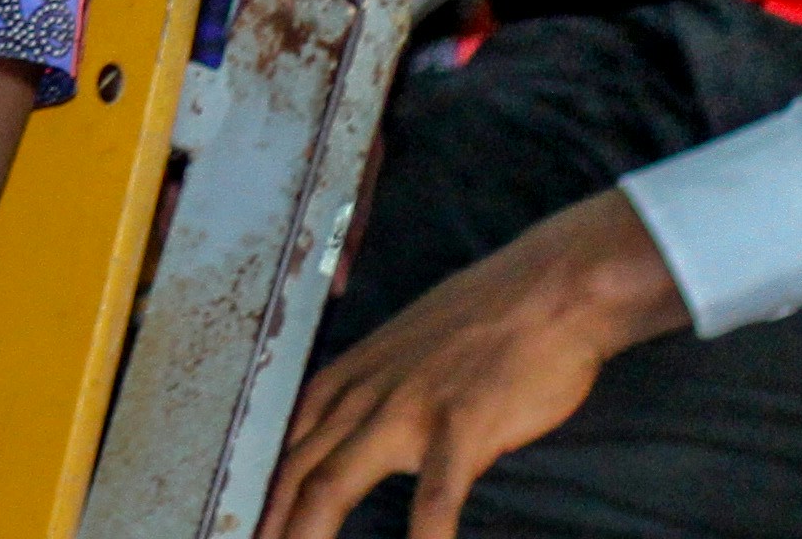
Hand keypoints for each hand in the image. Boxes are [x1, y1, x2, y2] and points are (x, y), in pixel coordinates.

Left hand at [267, 189, 684, 538]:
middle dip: (270, 520)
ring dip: (307, 532)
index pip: (285, 443)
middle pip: (297, 471)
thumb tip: (356, 427)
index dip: (263, 491)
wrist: (550, 288)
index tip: (251, 523)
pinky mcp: (462, 426)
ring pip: (334, 483)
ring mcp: (408, 411)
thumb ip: (375, 389)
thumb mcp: (405, 346)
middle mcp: (365, 394)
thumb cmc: (486, 319)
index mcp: (350, 376)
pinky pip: (435, 495)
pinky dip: (425, 536)